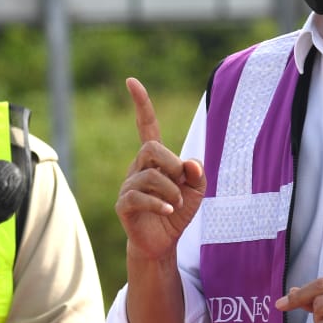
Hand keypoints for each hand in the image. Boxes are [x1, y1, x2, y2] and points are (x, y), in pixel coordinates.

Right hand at [115, 78, 205, 261]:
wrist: (163, 242)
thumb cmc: (178, 211)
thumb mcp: (197, 190)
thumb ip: (198, 173)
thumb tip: (189, 162)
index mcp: (154, 159)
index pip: (146, 125)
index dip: (141, 104)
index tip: (131, 81)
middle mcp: (138, 167)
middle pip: (150, 148)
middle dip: (171, 163)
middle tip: (181, 183)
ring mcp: (128, 185)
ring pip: (149, 176)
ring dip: (171, 191)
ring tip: (177, 205)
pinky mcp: (123, 204)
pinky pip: (139, 197)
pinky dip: (160, 205)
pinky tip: (169, 212)